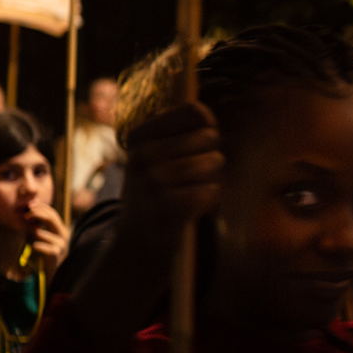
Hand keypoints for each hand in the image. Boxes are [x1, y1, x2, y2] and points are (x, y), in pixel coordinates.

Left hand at [24, 201, 70, 272]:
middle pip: (51, 219)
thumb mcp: (45, 238)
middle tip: (26, 214)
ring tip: (31, 233)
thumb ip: (40, 226)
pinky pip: (47, 248)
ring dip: (36, 232)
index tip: (29, 204)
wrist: (55, 273)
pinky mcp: (57, 255)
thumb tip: (31, 211)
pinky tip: (34, 246)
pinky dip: (39, 246)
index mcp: (61, 229)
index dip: (41, 207)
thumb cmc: (47, 254)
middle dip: (38, 214)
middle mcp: (64, 236)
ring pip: (45, 233)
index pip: (52, 213)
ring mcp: (61, 246)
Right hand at [119, 102, 221, 244]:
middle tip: (192, 176)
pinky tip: (193, 206)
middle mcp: (143, 154)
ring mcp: (153, 180)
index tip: (200, 143)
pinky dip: (210, 199)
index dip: (208, 126)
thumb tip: (205, 113)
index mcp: (139, 135)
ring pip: (214, 162)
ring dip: (212, 179)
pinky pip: (213, 190)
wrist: (137, 240)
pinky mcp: (168, 206)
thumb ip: (177, 130)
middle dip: (210, 156)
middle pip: (210, 137)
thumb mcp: (153, 154)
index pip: (195, 112)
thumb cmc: (154, 190)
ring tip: (190, 190)